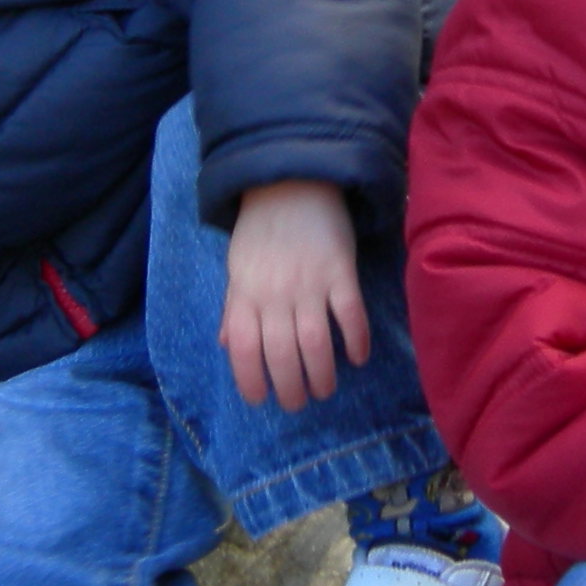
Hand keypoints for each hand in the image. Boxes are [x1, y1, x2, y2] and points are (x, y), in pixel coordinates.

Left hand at [223, 178, 363, 410]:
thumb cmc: (261, 230)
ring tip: (324, 390)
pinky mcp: (340, 271)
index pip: (242, 348)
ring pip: (315, 343)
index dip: (249, 380)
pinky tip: (358, 358)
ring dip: (321, 374)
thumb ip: (233, 307)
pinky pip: (350, 314)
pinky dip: (356, 340)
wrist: (292, 182)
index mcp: (245, 293)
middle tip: (298, 403)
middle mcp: (274, 294)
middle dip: (290, 388)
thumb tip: (227, 345)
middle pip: (281, 354)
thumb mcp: (237, 267)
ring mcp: (309, 283)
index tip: (260, 400)